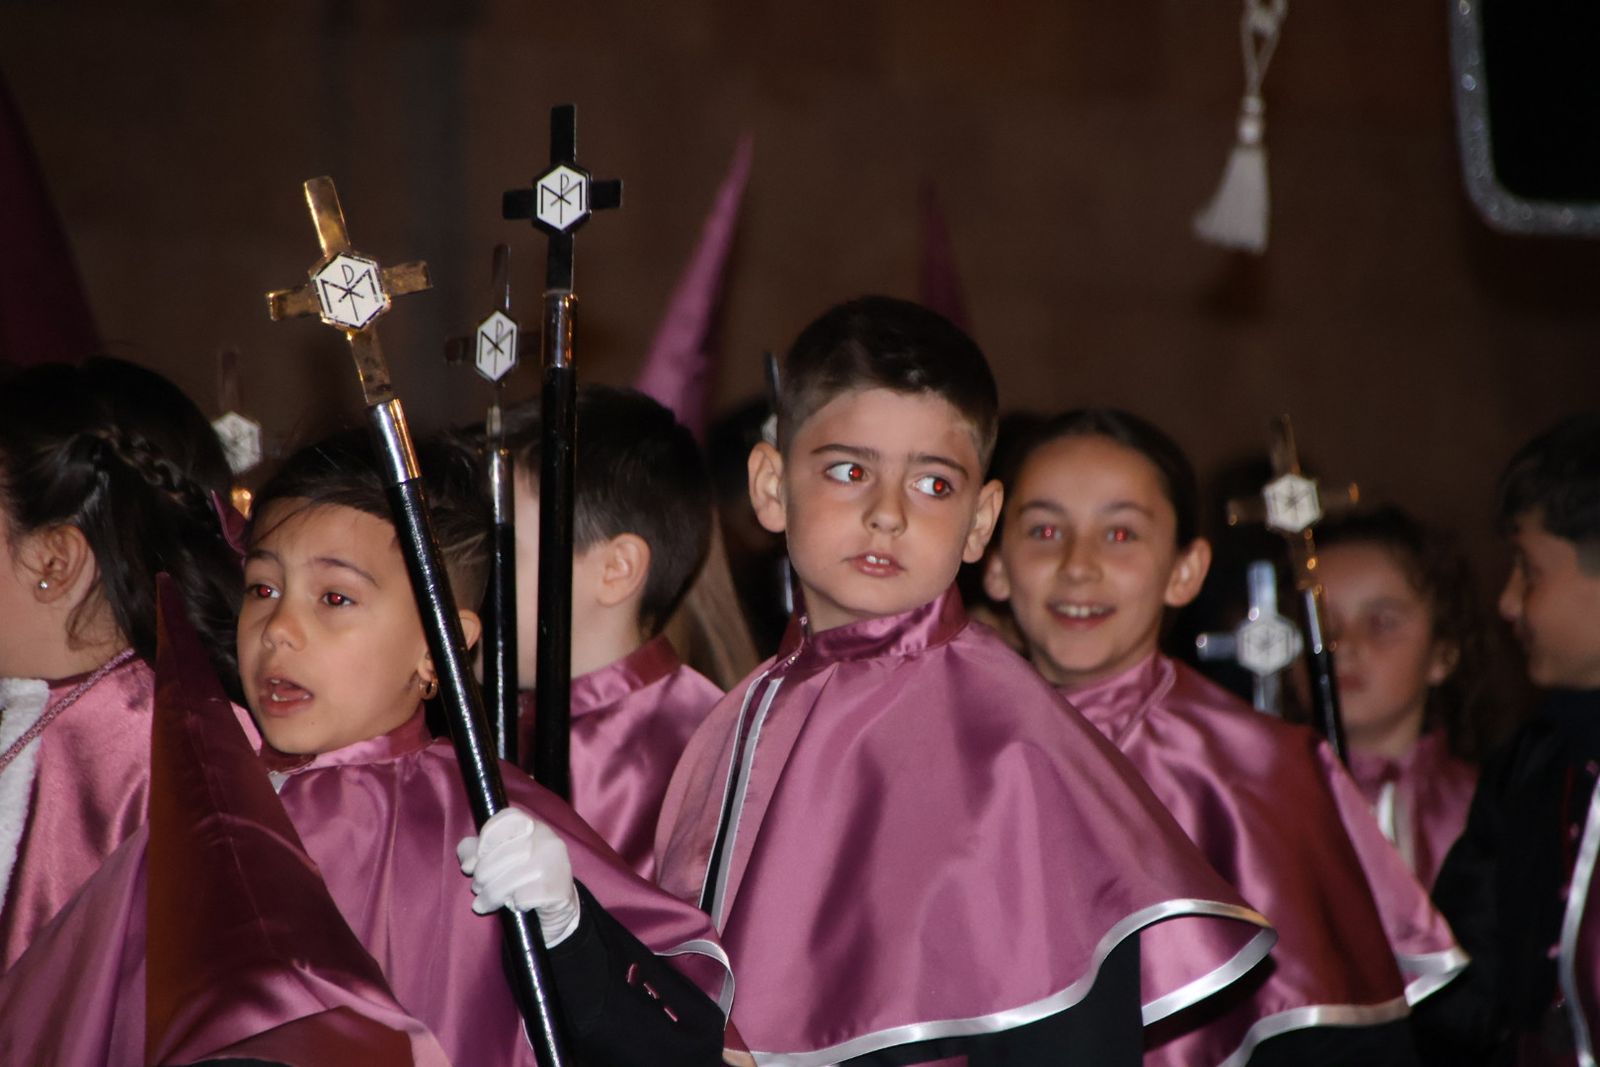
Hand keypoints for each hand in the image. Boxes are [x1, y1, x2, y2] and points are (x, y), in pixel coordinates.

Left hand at [457, 807, 581, 945]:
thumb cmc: (525, 881)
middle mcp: (547, 840)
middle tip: (477, 889)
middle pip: (501, 854)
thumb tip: (467, 863)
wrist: (559, 908)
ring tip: (484, 903)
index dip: (485, 840)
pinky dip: (514, 905)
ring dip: (491, 896)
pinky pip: (522, 898)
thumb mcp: (500, 861)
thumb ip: (478, 853)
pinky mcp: (558, 889)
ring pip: (509, 880)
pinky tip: (515, 906)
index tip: (477, 860)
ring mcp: (555, 864)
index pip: (505, 820)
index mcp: (532, 826)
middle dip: (482, 876)